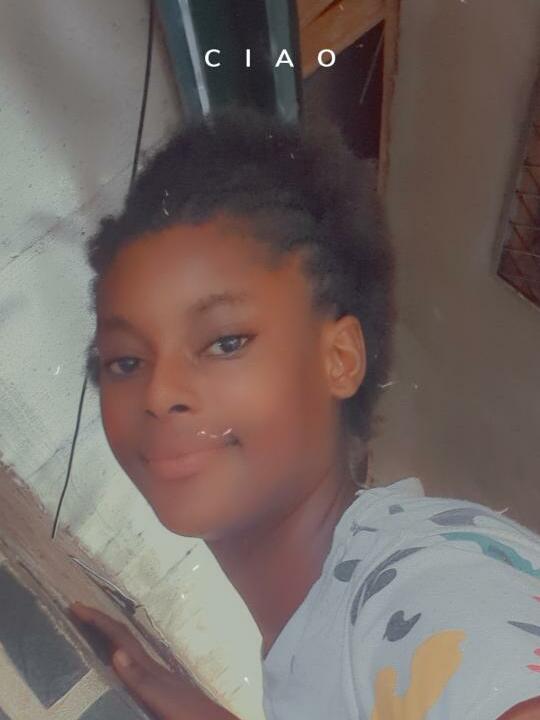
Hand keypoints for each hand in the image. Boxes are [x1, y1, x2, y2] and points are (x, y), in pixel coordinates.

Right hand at [70, 602, 238, 719]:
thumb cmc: (193, 714)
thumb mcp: (166, 698)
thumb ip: (143, 679)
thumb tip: (116, 653)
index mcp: (150, 669)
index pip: (121, 638)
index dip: (99, 620)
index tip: (76, 606)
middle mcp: (153, 669)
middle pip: (124, 639)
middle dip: (101, 624)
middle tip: (78, 613)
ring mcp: (159, 679)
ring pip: (130, 651)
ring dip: (110, 638)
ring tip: (91, 632)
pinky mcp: (163, 692)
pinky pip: (135, 667)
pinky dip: (121, 658)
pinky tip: (118, 666)